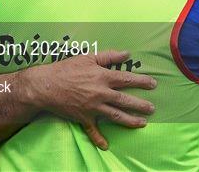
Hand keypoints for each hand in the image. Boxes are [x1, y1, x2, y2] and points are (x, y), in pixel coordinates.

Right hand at [29, 50, 155, 149]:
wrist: (45, 86)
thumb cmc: (66, 69)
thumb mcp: (88, 57)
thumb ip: (109, 56)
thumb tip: (127, 53)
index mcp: (103, 77)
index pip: (127, 79)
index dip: (141, 82)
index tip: (153, 84)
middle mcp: (101, 93)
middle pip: (125, 100)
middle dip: (140, 105)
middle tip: (152, 108)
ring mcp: (93, 107)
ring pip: (115, 116)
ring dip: (130, 121)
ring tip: (142, 123)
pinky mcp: (83, 118)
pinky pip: (93, 131)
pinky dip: (99, 139)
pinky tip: (106, 145)